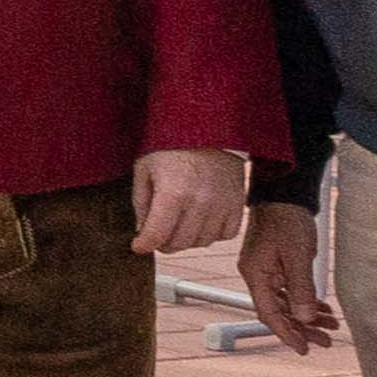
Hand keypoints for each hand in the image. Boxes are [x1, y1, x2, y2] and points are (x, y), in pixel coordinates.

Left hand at [127, 147, 245, 257]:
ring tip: (178, 223)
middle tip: (158, 232)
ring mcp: (222, 205)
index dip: (143, 245)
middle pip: (178, 244)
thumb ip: (141, 203)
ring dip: (186, 239)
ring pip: (201, 243)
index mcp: (173, 192)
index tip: (138, 245)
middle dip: (162, 242)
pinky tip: (201, 219)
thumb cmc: (173, 147)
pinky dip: (211, 233)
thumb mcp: (145, 169)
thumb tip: (142, 231)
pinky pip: (225, 235)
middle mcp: (200, 202)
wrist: (210, 131)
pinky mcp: (238, 205)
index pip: (156, 235)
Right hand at [237, 200, 337, 353]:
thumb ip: (301, 288)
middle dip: (302, 328)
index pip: (269, 313)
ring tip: (331, 325)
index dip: (286, 333)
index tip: (303, 348)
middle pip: (278, 311)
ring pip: (286, 302)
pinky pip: (289, 291)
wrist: (284, 194)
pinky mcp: (275, 265)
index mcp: (255, 275)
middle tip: (325, 341)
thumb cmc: (287, 219)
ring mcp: (266, 271)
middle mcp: (257, 276)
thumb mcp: (298, 255)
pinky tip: (322, 308)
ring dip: (307, 315)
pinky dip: (305, 301)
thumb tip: (304, 317)